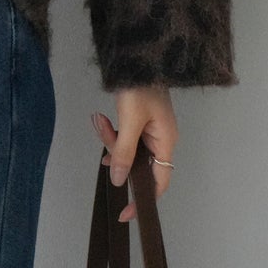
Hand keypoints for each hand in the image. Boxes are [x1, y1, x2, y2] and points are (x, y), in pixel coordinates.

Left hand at [91, 86, 177, 222]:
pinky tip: (103, 121)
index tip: (124, 213)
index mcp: (166, 141)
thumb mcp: (129, 121)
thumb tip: (117, 180)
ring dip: (112, 138)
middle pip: (138, 163)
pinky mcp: (141, 120)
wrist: (138, 55)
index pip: (159, 182)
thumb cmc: (139, 86)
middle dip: (116, 153)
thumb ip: (123, 152)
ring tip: (101, 118)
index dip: (142, 199)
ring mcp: (152, 129)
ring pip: (128, 148)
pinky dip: (114, 132)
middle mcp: (162, 138)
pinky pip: (126, 136)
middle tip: (103, 130)